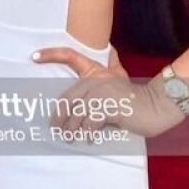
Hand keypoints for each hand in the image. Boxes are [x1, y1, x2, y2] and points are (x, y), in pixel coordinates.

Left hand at [31, 44, 183, 138]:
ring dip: (71, 128)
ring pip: (77, 112)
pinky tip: (87, 138)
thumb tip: (112, 49)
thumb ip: (113, 64)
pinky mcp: (108, 107)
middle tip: (55, 130)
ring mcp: (101, 92)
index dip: (51, 54)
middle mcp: (96, 79)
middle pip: (68, 98)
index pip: (70, 56)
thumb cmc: (135, 95)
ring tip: (69, 138)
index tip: (34, 57)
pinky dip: (87, 132)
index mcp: (95, 71)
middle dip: (60, 116)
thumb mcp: (121, 76)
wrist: (155, 106)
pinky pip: (89, 122)